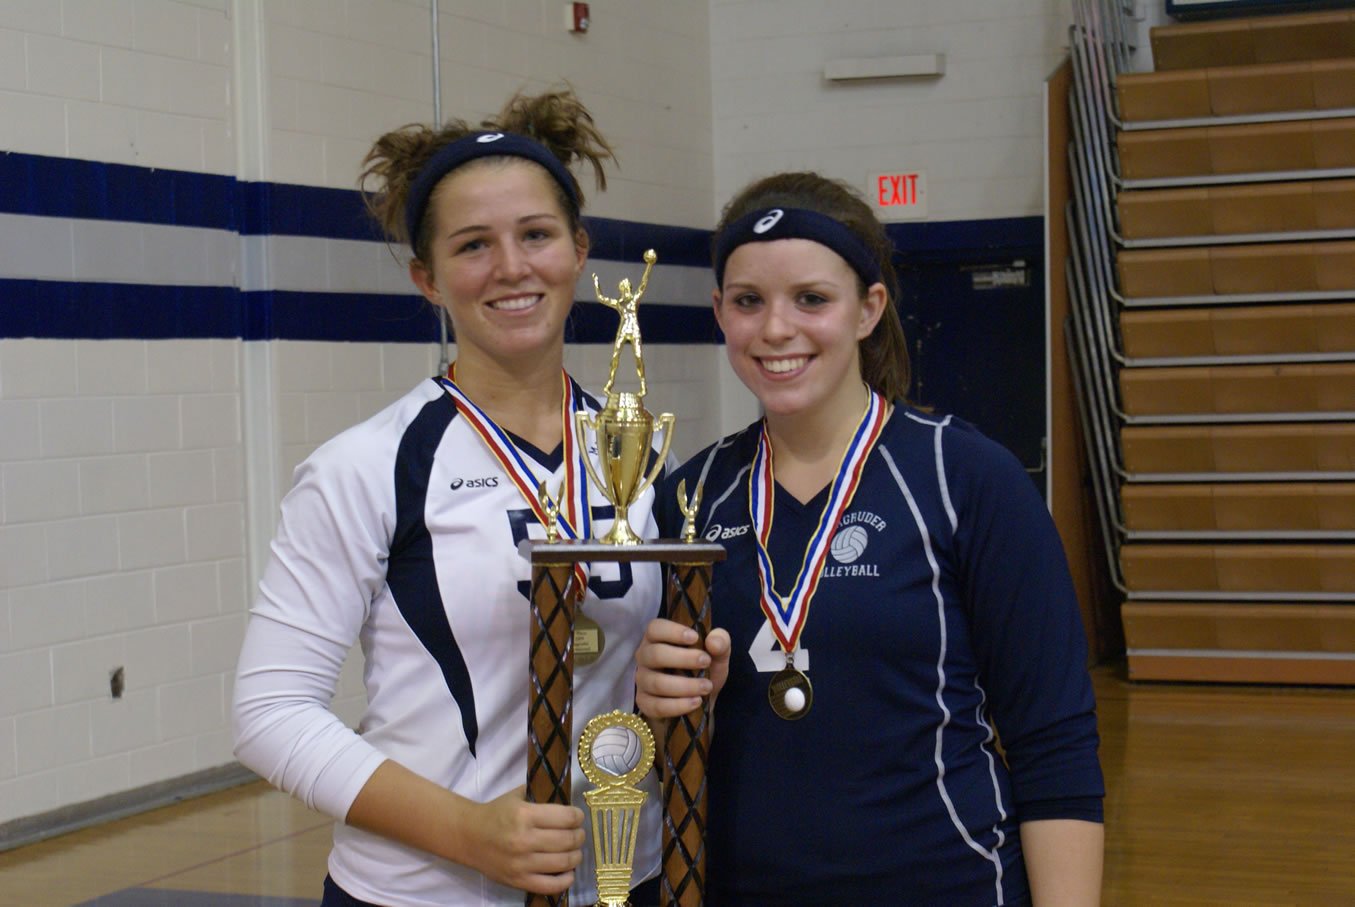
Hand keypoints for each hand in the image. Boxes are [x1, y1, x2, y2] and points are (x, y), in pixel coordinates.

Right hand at [464, 785, 584, 894]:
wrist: (468, 836)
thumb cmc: (495, 814)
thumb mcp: (516, 796)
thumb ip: (540, 794)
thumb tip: (567, 800)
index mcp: (524, 815)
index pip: (566, 817)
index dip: (578, 817)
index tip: (578, 817)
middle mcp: (524, 840)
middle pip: (568, 840)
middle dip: (579, 836)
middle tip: (578, 833)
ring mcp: (521, 863)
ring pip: (564, 862)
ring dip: (576, 856)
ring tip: (575, 851)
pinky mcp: (518, 881)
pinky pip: (550, 885)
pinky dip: (566, 880)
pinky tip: (569, 871)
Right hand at [635, 618, 730, 718]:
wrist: (699, 702)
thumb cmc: (702, 670)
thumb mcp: (717, 655)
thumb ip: (720, 642)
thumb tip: (713, 642)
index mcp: (658, 638)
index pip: (655, 628)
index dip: (672, 631)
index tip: (694, 638)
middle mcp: (645, 657)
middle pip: (655, 654)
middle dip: (683, 658)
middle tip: (705, 662)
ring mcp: (642, 681)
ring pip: (657, 683)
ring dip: (685, 686)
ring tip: (706, 687)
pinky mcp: (644, 703)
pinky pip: (656, 705)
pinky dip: (678, 705)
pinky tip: (696, 702)